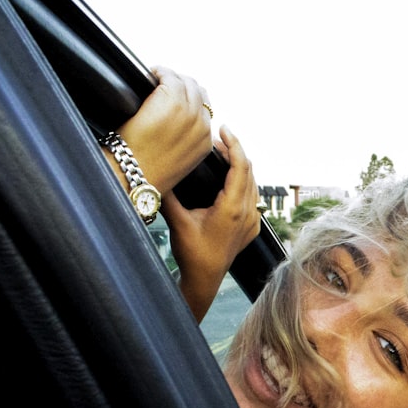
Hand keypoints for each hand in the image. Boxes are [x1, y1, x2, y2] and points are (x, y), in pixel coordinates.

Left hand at [115, 66, 213, 192]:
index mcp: (205, 141)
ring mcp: (188, 112)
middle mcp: (202, 125)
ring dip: (170, 77)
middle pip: (198, 92)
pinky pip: (169, 76)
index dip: (190, 99)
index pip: (206, 109)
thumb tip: (175, 127)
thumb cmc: (149, 170)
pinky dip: (160, 72)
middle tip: (164, 84)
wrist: (136, 174)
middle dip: (182, 86)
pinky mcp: (172, 101)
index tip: (176, 96)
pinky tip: (151, 75)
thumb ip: (184, 142)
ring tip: (157, 79)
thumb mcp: (177, 161)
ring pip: (186, 82)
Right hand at [162, 125, 260, 321]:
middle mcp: (247, 212)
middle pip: (249, 170)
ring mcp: (252, 221)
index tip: (223, 128)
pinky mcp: (251, 227)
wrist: (205, 279)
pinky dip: (243, 181)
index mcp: (233, 208)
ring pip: (252, 183)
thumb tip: (155, 170)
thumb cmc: (192, 253)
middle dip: (234, 150)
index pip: (240, 166)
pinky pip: (252, 196)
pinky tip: (229, 177)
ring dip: (239, 165)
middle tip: (217, 137)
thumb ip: (168, 194)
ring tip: (221, 153)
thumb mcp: (177, 221)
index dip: (233, 143)